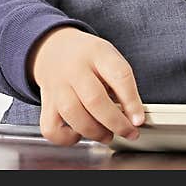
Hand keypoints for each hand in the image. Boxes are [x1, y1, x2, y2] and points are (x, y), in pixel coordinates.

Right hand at [27, 26, 144, 145]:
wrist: (54, 48)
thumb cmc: (88, 58)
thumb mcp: (108, 57)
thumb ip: (121, 83)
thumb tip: (133, 117)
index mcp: (97, 53)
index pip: (118, 74)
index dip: (132, 101)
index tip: (139, 120)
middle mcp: (74, 68)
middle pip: (94, 99)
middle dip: (115, 123)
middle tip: (128, 133)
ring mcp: (57, 85)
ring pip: (72, 114)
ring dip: (94, 132)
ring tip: (106, 134)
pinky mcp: (46, 103)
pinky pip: (51, 127)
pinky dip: (67, 138)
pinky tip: (78, 132)